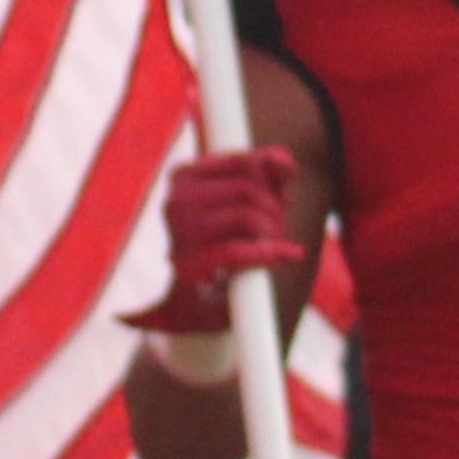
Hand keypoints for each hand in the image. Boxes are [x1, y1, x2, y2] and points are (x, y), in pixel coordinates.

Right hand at [115, 147, 305, 339]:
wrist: (199, 300)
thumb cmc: (230, 241)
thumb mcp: (254, 203)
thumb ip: (270, 176)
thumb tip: (282, 159)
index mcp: (184, 177)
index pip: (245, 162)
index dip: (271, 181)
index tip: (277, 198)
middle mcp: (175, 202)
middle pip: (249, 190)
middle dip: (275, 211)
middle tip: (275, 230)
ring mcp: (179, 235)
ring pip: (247, 218)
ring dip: (272, 234)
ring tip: (271, 246)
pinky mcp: (188, 268)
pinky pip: (237, 252)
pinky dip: (267, 254)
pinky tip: (283, 256)